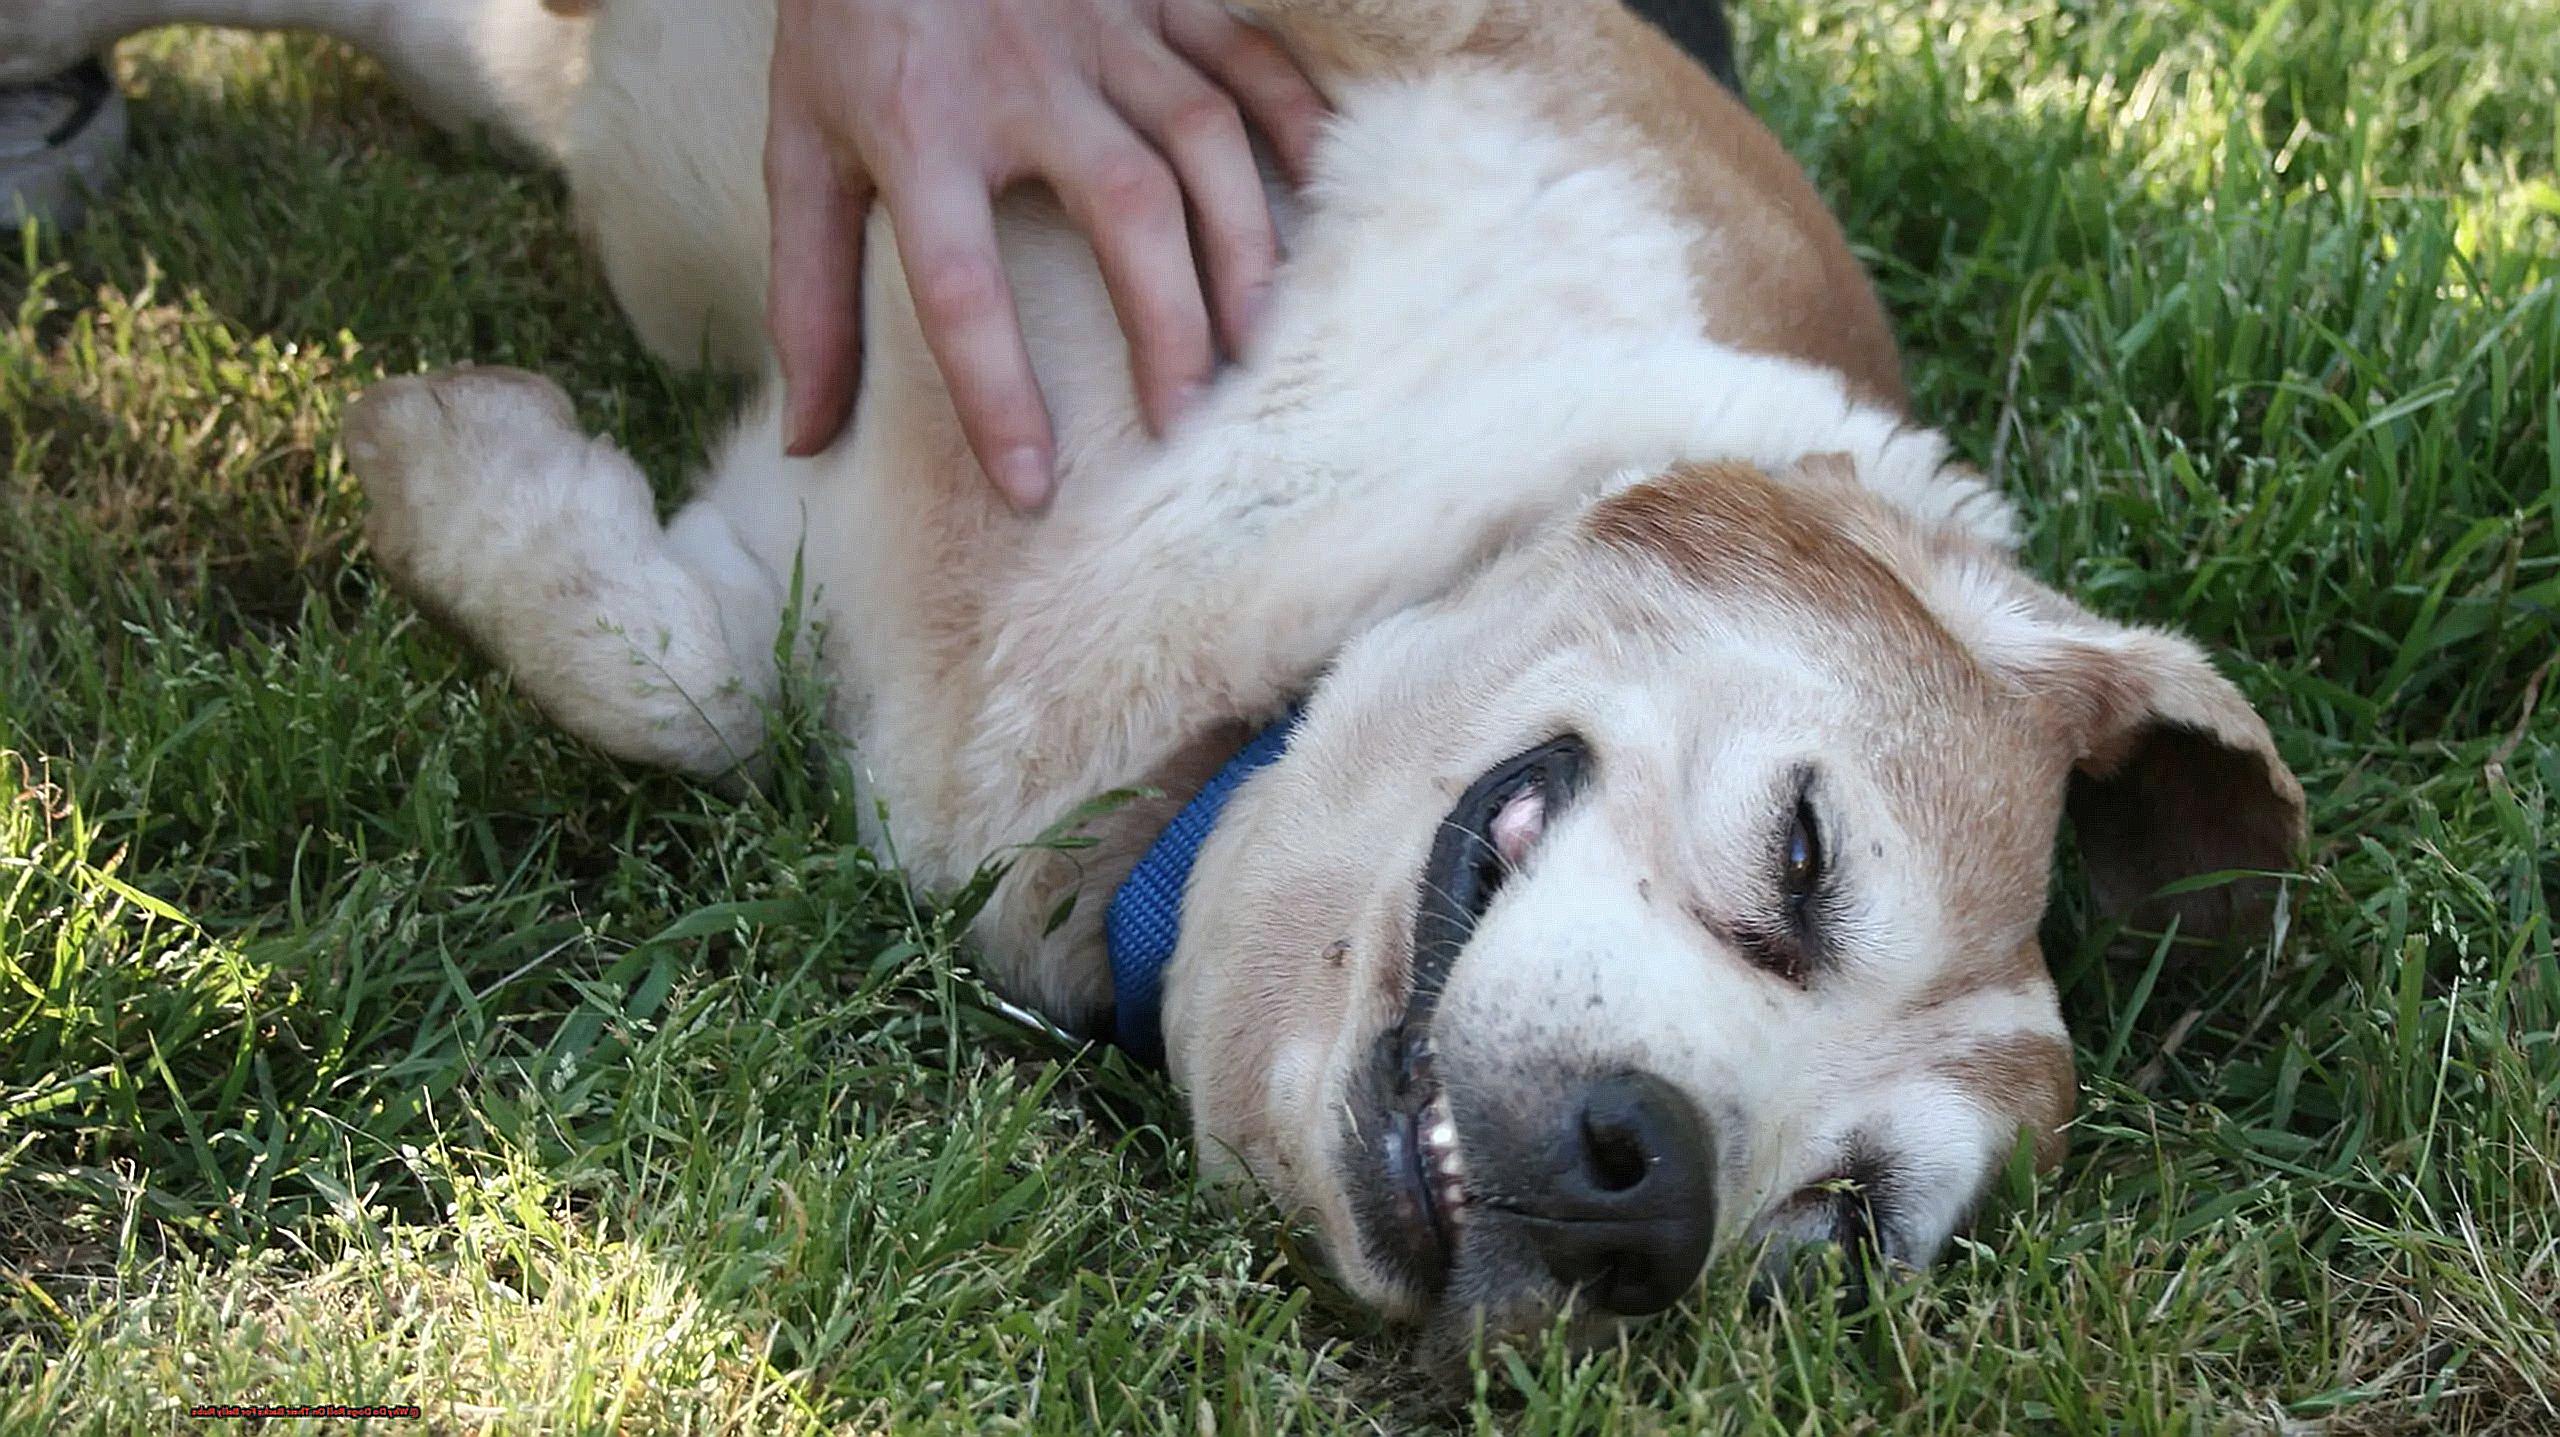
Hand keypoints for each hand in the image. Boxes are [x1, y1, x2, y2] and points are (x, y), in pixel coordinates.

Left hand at [764, 0, 1327, 508]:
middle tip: (1187, 419)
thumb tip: (804, 437)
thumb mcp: (800, 150)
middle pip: (1124, 208)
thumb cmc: (846, 26)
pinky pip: (1245, 52)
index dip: (997, 394)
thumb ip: (807, 295)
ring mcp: (1101, 26)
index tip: (1034, 486)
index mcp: (918, 126)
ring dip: (1242, 244)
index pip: (960, 285)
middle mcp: (1021, 76)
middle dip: (1168, 324)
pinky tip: (1320, 192)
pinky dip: (1293, 119)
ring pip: (1202, 137)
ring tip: (1256, 339)